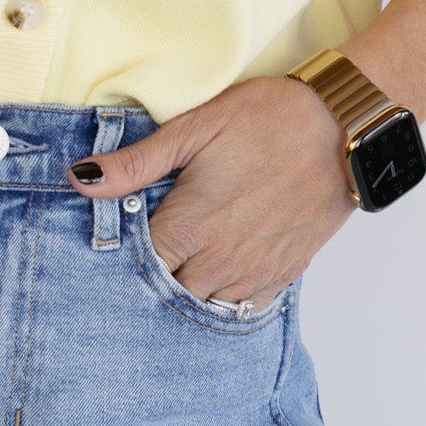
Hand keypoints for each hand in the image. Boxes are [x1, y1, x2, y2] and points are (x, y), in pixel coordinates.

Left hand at [66, 74, 356, 307]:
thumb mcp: (196, 128)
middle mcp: (220, 259)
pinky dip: (225, 297)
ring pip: (205, 306)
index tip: (110, 249)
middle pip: (167, 296)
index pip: (136, 268)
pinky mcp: (284, 272)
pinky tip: (217, 276)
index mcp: (191, 225)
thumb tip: (81, 178)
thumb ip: (136, 163)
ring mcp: (255, 270)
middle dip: (150, 284)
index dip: (118, 263)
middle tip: (140, 262)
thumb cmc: (270, 119)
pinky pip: (245, 306)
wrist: (345, 127)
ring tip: (178, 268)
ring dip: (187, 293)